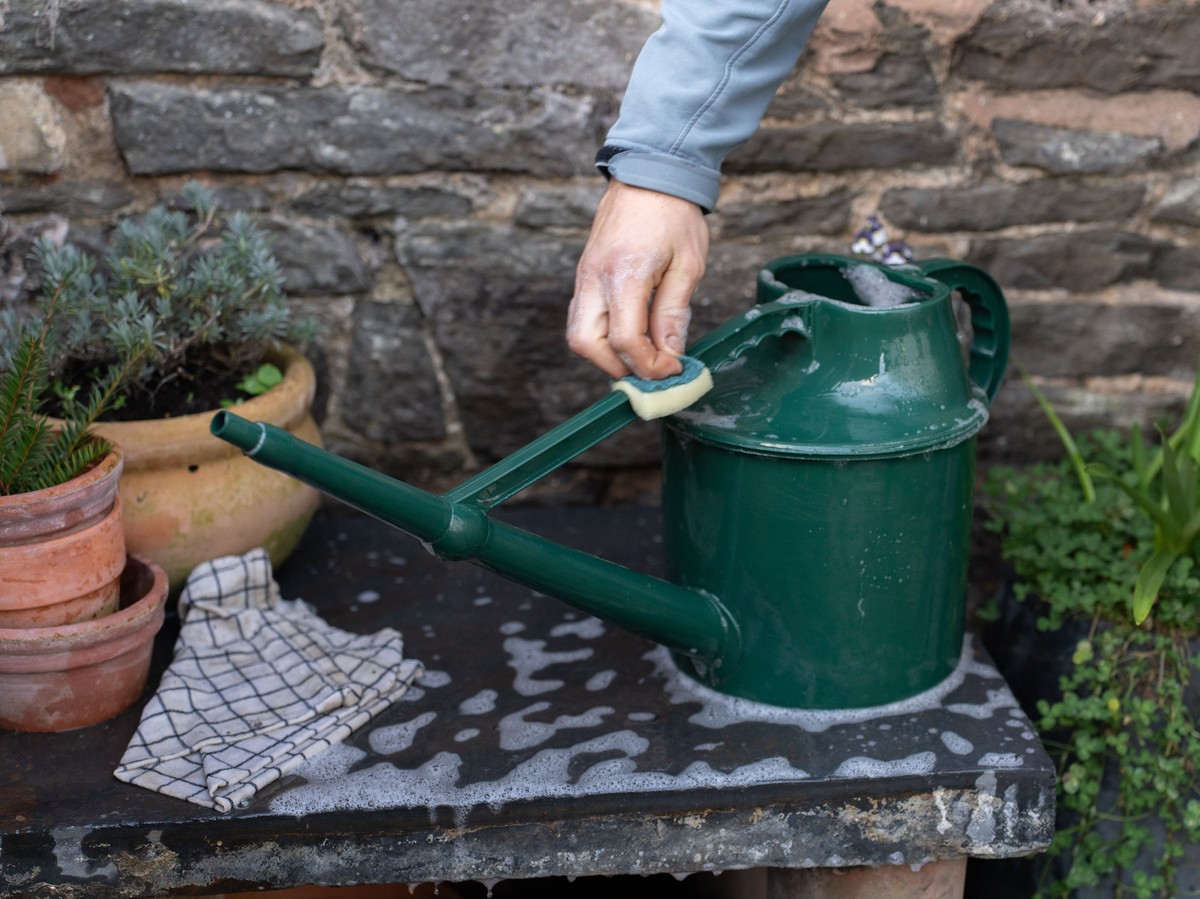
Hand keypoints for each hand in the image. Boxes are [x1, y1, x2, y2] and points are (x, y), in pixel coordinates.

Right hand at [568, 180, 708, 379]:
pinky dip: (600, 336)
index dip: (650, 365)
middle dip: (618, 366)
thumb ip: (674, 313)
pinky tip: (629, 333)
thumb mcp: (688, 265)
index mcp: (625, 274)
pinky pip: (581, 317)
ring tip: (640, 354)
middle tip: (650, 368)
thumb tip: (670, 355)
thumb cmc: (674, 214)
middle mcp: (595, 278)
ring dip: (605, 354)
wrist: (650, 171)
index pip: (625, 340)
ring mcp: (583, 276)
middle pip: (587, 344)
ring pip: (578, 335)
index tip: (673, 369)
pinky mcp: (583, 274)